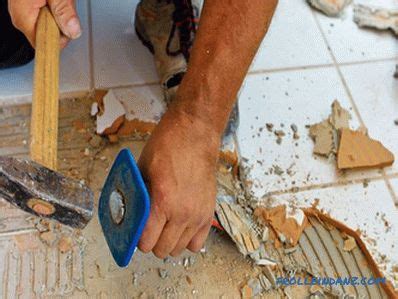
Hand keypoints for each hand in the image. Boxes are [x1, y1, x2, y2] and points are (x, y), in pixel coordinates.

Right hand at [8, 0, 81, 47]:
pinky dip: (55, 10)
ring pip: (48, 27)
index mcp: (23, 17)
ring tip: (58, 0)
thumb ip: (64, 11)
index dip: (60, 39)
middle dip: (61, 25)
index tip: (68, 27)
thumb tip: (73, 31)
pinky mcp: (28, 8)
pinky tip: (55, 1)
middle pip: (47, 37)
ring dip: (59, 16)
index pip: (43, 45)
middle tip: (64, 7)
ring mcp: (23, 13)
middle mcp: (21, 17)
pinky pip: (46, 17)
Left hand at [137, 105, 219, 257]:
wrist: (195, 133)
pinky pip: (198, 242)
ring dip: (168, 242)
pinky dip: (187, 239)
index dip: (137, 239)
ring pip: (179, 248)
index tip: (135, 232)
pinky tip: (180, 227)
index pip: (146, 241)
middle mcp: (182, 213)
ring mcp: (198, 214)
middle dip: (151, 242)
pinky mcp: (209, 211)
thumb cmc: (169, 145)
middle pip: (162, 249)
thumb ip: (136, 195)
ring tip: (164, 227)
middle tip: (148, 229)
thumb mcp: (142, 169)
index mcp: (162, 201)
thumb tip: (128, 214)